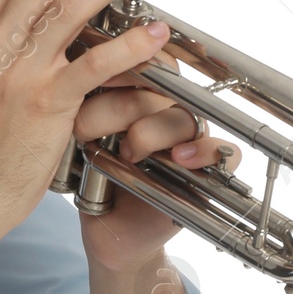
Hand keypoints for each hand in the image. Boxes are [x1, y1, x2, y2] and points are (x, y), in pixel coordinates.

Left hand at [72, 50, 241, 273]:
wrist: (111, 233)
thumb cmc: (96, 181)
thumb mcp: (81, 137)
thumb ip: (84, 101)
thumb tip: (68, 65)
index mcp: (142, 94)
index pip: (146, 60)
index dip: (121, 62)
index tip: (91, 72)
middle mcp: (169, 111)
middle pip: (159, 88)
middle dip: (117, 106)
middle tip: (83, 129)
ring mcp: (191, 139)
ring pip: (184, 117)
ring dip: (151, 131)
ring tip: (129, 150)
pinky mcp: (209, 171)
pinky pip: (224, 152)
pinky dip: (205, 152)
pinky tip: (180, 158)